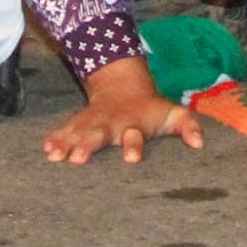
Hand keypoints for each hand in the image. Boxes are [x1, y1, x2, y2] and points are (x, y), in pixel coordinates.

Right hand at [42, 58, 204, 166]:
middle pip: (100, 134)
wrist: (124, 86)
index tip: (131, 159)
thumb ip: (188, 126)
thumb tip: (199, 143)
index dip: (134, 146)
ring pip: (79, 132)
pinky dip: (56, 138)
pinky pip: (66, 130)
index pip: (135, 136)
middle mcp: (111, 123)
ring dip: (67, 143)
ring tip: (55, 156)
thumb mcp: (173, 114)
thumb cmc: (152, 110)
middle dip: (89, 145)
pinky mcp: (80, 122)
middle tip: (79, 160)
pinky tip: (46, 150)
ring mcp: (93, 122)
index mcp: (134, 123)